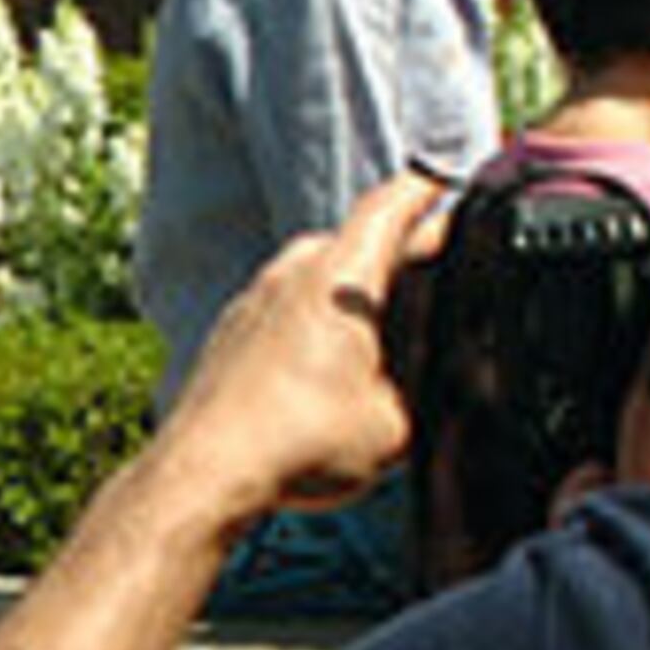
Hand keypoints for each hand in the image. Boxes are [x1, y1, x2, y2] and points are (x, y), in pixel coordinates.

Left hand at [167, 172, 431, 511]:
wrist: (204, 473)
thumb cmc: (295, 443)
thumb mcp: (395, 424)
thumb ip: (422, 392)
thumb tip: (430, 387)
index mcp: (342, 275)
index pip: (394, 205)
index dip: (427, 188)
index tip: (444, 177)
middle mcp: (293, 270)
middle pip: (358, 241)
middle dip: (398, 255)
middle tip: (435, 276)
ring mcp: (255, 297)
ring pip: (319, 277)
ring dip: (352, 295)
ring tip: (386, 334)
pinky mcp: (232, 329)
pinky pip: (286, 308)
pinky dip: (314, 324)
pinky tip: (329, 368)